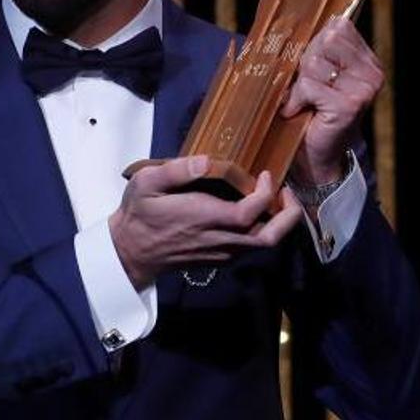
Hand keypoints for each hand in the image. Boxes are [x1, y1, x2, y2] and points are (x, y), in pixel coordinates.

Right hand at [108, 155, 302, 289]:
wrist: (131, 252)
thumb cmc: (139, 214)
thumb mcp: (146, 183)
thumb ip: (176, 170)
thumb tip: (206, 160)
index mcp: (204, 218)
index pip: (250, 211)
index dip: (267, 193)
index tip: (265, 174)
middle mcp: (218, 239)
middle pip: (269, 237)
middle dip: (289, 216)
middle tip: (288, 193)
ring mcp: (220, 253)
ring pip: (263, 245)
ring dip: (278, 224)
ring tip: (276, 200)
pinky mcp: (219, 259)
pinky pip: (250, 248)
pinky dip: (263, 231)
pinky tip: (256, 214)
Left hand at [280, 19, 383, 184]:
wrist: (317, 156)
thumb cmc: (312, 111)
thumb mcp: (317, 74)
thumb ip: (317, 49)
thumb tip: (295, 22)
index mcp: (368, 61)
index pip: (338, 28)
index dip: (315, 45)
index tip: (311, 68)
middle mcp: (372, 73)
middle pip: (324, 41)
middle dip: (305, 63)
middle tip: (306, 87)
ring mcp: (363, 89)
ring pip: (314, 62)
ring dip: (299, 83)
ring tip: (304, 100)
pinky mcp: (348, 105)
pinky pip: (309, 85)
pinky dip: (296, 99)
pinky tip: (299, 111)